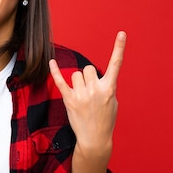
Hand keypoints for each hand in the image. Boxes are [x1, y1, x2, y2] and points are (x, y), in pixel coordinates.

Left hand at [49, 31, 125, 152]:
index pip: (116, 64)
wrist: (95, 138)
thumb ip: (106, 86)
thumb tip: (97, 77)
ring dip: (78, 82)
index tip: (122, 33)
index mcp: (109, 88)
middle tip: (90, 92)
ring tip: (81, 97)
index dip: (119, 48)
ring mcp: (81, 95)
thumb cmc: (105, 119)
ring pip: (76, 74)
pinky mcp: (69, 100)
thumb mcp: (113, 102)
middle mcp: (96, 90)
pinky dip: (55, 71)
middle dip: (89, 77)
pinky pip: (60, 81)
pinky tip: (51, 62)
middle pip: (89, 68)